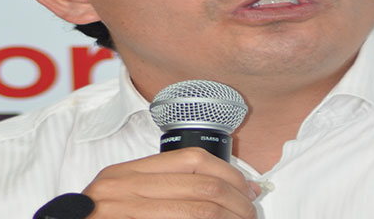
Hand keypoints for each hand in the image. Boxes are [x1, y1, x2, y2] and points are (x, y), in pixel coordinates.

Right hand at [82, 148, 259, 217]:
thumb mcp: (122, 199)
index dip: (229, 174)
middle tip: (251, 214)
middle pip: (202, 188)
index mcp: (124, 175)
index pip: (192, 160)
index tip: (248, 189)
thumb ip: (160, 189)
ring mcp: (122, 214)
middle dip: (238, 204)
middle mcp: (122, 191)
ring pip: (199, 213)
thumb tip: (221, 190)